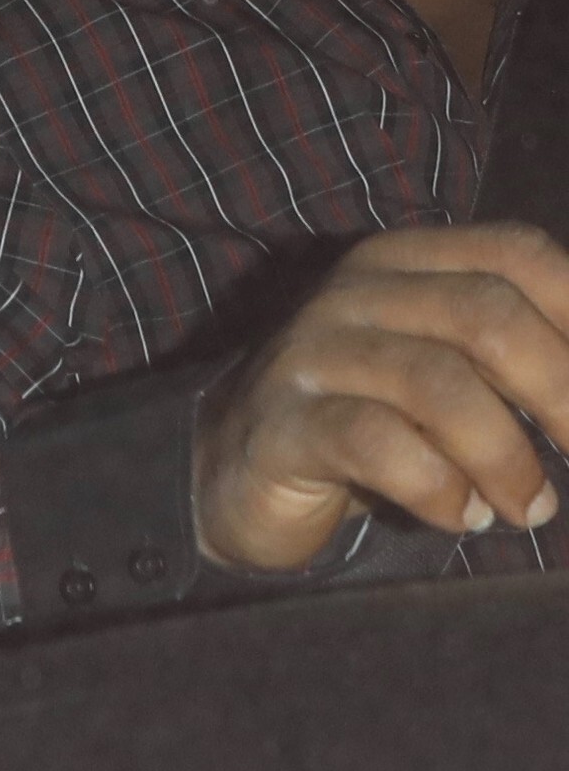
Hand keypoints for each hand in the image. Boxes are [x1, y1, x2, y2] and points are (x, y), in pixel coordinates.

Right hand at [196, 223, 568, 570]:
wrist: (234, 466)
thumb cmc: (366, 416)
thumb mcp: (441, 367)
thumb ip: (511, 354)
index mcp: (403, 262)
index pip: (517, 255)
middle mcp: (354, 292)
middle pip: (486, 313)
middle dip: (559, 392)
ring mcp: (311, 354)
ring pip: (437, 382)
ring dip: (505, 457)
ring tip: (527, 507)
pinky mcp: (284, 424)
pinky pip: (378, 444)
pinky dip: (439, 488)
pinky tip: (459, 515)